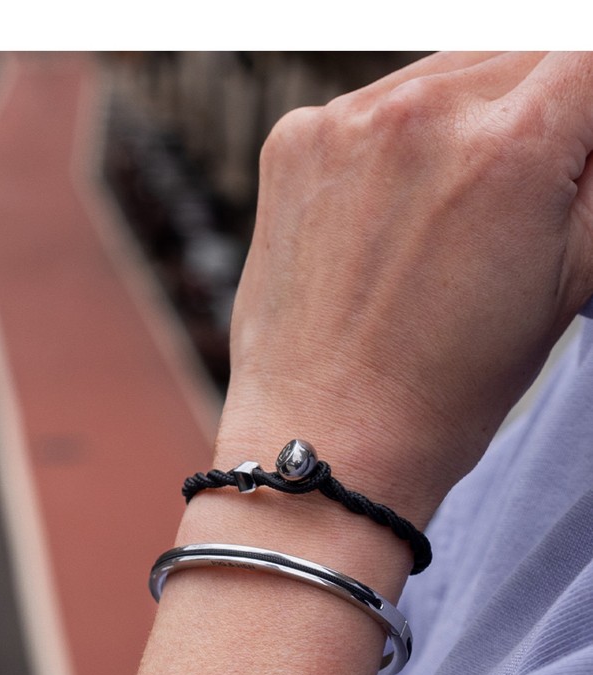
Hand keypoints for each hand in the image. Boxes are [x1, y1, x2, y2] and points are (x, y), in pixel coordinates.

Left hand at [217, 52, 592, 518]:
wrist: (328, 434)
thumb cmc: (453, 386)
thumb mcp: (571, 282)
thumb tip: (584, 135)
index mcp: (511, 149)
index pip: (586, 57)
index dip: (588, 106)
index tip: (573, 148)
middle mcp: (424, 112)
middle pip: (520, 56)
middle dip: (538, 112)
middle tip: (520, 195)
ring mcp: (348, 120)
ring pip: (446, 72)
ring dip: (470, 117)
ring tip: (452, 212)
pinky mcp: (295, 139)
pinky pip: (375, 104)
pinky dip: (400, 138)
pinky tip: (393, 211)